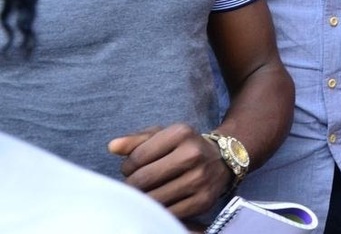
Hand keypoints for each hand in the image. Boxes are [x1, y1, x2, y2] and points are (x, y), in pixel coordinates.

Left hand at [108, 124, 230, 218]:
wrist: (223, 161)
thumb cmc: (184, 147)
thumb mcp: (163, 136)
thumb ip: (136, 140)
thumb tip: (112, 146)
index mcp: (181, 133)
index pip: (137, 158)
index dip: (127, 167)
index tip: (132, 169)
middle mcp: (193, 154)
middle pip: (143, 180)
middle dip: (133, 185)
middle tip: (137, 184)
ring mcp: (200, 179)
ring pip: (153, 198)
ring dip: (143, 199)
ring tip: (147, 193)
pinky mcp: (203, 200)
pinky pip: (168, 213)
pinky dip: (159, 211)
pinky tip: (160, 203)